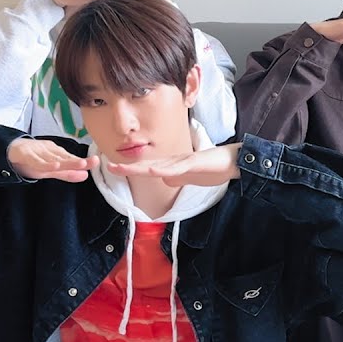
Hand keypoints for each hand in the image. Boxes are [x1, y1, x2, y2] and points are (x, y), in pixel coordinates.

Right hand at [6, 138, 97, 181]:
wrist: (9, 150)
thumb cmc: (32, 159)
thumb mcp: (50, 169)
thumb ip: (66, 173)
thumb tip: (85, 176)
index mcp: (56, 154)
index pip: (71, 160)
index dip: (83, 162)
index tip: (96, 162)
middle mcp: (49, 152)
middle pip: (65, 158)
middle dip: (78, 161)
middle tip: (93, 162)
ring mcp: (37, 152)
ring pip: (53, 158)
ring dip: (67, 162)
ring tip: (81, 164)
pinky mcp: (25, 154)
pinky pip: (36, 160)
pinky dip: (45, 163)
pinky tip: (54, 166)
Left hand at [107, 143, 242, 186]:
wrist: (233, 161)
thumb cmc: (212, 167)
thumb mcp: (189, 176)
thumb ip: (177, 177)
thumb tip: (164, 180)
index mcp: (172, 166)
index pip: (147, 169)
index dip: (130, 170)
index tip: (113, 169)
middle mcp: (174, 162)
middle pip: (148, 165)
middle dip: (128, 167)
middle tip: (109, 166)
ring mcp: (184, 162)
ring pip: (159, 166)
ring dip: (141, 168)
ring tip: (124, 168)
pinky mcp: (195, 163)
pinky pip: (178, 168)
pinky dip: (164, 170)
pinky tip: (154, 171)